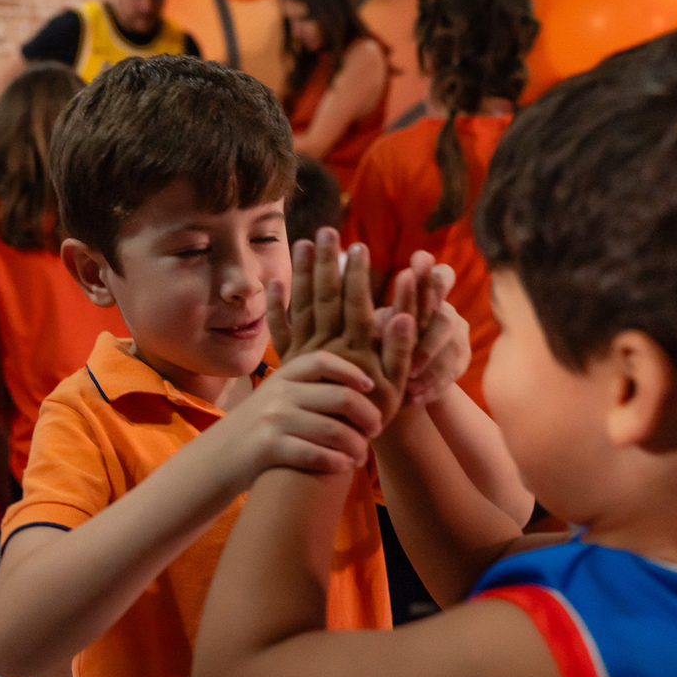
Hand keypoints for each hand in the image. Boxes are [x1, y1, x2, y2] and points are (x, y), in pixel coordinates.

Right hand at [216, 349, 384, 489]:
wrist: (219, 457)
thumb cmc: (258, 426)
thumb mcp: (276, 395)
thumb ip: (306, 385)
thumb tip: (355, 380)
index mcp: (284, 375)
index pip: (324, 361)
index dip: (352, 371)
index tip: (370, 386)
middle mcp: (280, 393)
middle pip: (340, 397)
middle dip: (367, 415)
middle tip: (376, 429)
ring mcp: (273, 420)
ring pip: (334, 429)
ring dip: (357, 445)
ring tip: (362, 455)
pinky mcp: (268, 448)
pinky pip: (314, 454)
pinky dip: (336, 462)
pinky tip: (345, 466)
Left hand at [269, 229, 415, 426]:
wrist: (335, 445)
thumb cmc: (374, 414)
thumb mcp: (396, 386)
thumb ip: (400, 349)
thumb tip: (402, 314)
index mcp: (357, 350)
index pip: (356, 304)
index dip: (357, 276)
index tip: (357, 246)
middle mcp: (329, 347)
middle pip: (327, 298)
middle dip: (327, 262)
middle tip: (325, 231)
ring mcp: (306, 354)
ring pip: (303, 307)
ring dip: (303, 274)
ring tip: (302, 243)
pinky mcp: (290, 363)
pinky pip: (280, 331)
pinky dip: (275, 306)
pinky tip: (274, 281)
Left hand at [384, 250, 471, 404]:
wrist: (401, 377)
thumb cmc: (381, 341)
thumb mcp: (376, 329)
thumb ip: (378, 320)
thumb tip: (372, 319)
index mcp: (426, 294)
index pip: (438, 276)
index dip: (431, 273)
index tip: (418, 265)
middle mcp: (444, 309)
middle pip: (444, 317)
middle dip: (429, 341)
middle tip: (410, 359)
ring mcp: (457, 334)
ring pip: (450, 348)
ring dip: (429, 367)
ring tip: (408, 382)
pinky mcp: (461, 359)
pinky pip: (451, 373)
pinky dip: (431, 387)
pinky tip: (414, 399)